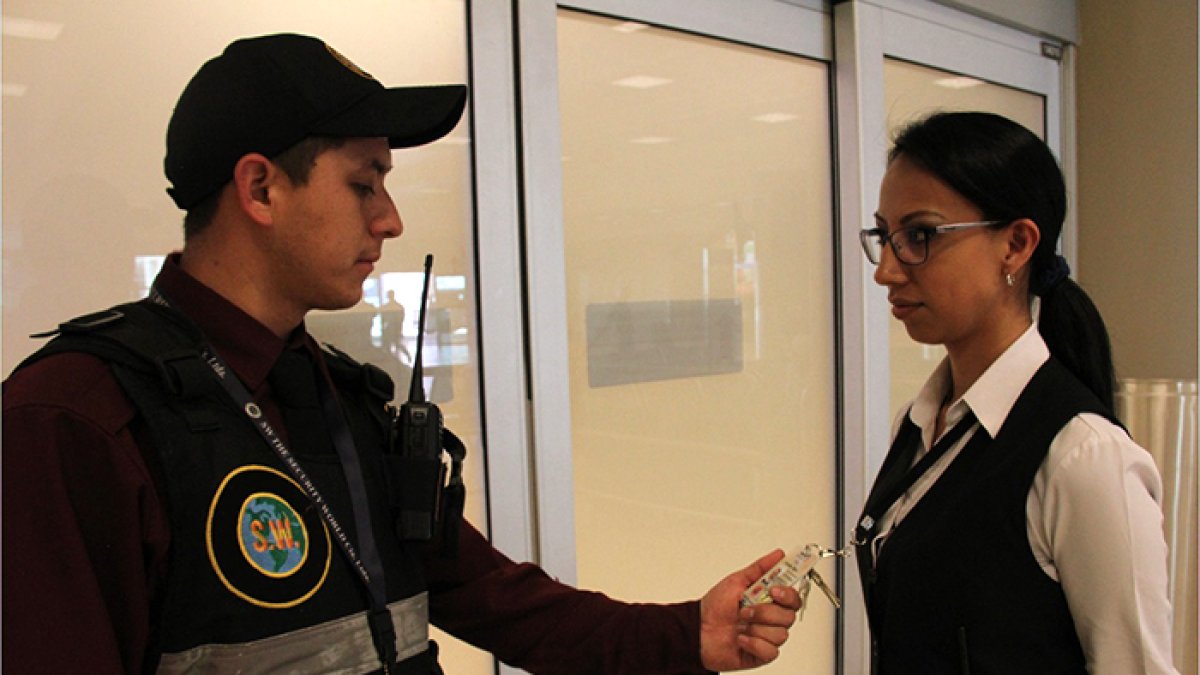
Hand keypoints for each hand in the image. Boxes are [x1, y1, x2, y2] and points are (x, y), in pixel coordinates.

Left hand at [698, 549, 802, 670]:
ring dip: (756, 628)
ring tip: (740, 625)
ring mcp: (767, 637)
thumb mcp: (736, 582)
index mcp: (768, 601)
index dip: (788, 595)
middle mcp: (771, 619)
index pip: (793, 599)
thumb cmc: (715, 607)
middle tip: (745, 610)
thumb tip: (778, 555)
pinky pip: (770, 651)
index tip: (773, 591)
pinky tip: (741, 639)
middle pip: (789, 617)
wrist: (698, 630)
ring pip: (780, 634)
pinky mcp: (762, 654)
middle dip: (765, 612)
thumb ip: (759, 569)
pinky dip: (754, 644)